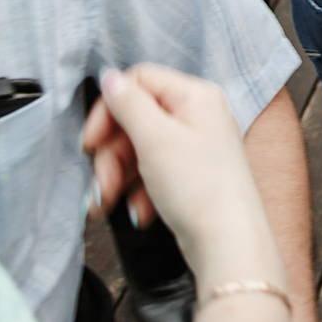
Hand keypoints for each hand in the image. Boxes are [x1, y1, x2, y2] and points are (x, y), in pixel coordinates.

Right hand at [81, 65, 284, 292]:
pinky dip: (140, 192)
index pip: (139, 82)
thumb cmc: (200, 189)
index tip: (91, 142)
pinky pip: (155, 173)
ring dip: (119, 177)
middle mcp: (200, 117)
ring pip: (142, 149)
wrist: (229, 244)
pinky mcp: (193, 176)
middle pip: (137, 119)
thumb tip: (110, 77)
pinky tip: (139, 213)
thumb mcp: (155, 139)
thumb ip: (128, 104)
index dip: (109, 110)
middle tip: (103, 183)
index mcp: (196, 97)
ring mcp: (198, 147)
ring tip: (109, 204)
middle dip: (112, 154)